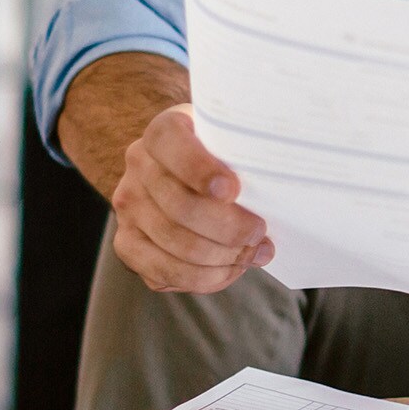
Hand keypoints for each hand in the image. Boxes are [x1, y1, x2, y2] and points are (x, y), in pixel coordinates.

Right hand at [108, 105, 271, 292]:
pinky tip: (229, 269)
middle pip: (181, 207)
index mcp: (164, 131)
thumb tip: (280, 191)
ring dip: (222, 257)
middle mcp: (138, 165)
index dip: (199, 170)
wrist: (190, 174)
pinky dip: (204, 278)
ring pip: (176, 244)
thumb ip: (247, 155)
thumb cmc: (225, 158)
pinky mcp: (128, 243)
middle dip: (229, 228)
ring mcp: (129, 206)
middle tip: (260, 233)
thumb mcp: (234, 142)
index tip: (232, 190)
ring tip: (252, 254)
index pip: (171, 144)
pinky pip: (164, 272)